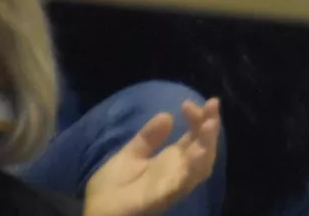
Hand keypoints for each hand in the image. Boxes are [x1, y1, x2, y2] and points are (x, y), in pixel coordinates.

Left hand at [84, 98, 221, 215]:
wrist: (96, 211)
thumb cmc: (112, 187)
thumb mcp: (131, 154)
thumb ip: (148, 137)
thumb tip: (168, 115)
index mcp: (171, 161)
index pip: (194, 137)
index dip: (198, 119)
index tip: (188, 104)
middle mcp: (178, 172)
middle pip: (204, 149)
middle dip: (211, 127)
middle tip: (212, 104)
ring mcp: (173, 185)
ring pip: (200, 167)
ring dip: (208, 145)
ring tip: (210, 124)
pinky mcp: (163, 196)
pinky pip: (183, 184)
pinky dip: (193, 169)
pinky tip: (198, 152)